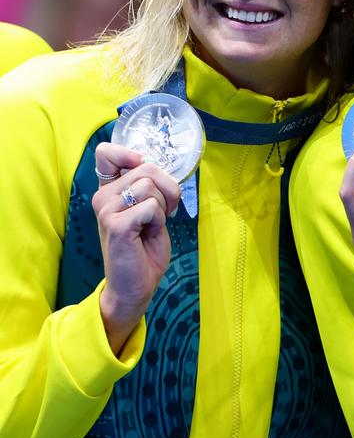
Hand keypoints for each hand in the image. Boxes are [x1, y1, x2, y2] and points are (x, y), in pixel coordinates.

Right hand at [92, 142, 177, 353]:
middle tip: (165, 210)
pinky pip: (151, 207)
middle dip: (168, 188)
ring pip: (151, 186)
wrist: (136, 284)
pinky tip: (148, 234)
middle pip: (146, 168)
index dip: (130, 154)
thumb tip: (151, 162)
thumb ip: (147, 185)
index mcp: (109, 190)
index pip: (106, 153)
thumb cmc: (144, 247)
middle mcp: (102, 197)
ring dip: (163, 206)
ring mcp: (106, 210)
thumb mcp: (149, 208)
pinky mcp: (116, 225)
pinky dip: (159, 220)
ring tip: (153, 224)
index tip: (143, 170)